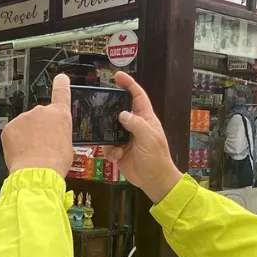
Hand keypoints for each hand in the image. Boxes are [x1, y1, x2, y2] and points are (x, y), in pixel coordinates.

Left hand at [1, 73, 73, 174]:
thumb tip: (52, 137)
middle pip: (39, 117)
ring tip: (32, 153)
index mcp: (60, 115)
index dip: (61, 83)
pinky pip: (13, 133)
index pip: (61, 93)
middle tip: (42, 146)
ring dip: (27, 136)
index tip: (60, 78)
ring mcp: (24, 117)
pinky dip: (15, 141)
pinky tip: (21, 153)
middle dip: (39, 128)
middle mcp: (42, 111)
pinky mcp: (9, 127)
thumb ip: (59, 133)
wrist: (37, 172)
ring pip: (25, 125)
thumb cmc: (55, 162)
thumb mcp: (67, 145)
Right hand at [105, 72, 181, 203]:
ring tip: (112, 142)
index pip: (137, 96)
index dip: (129, 85)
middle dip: (110, 109)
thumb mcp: (149, 139)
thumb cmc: (157, 158)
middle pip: (119, 110)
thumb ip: (136, 125)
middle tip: (99, 106)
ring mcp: (125, 137)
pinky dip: (109, 151)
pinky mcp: (118, 150)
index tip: (118, 76)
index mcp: (145, 119)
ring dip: (108, 135)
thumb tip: (122, 114)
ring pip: (109, 128)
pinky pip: (107, 145)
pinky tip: (116, 156)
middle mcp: (134, 125)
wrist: (153, 180)